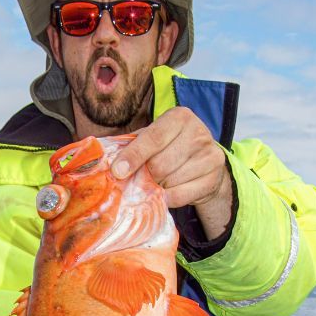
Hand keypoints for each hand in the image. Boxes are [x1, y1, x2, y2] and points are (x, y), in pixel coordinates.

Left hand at [111, 107, 232, 239]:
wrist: (205, 165)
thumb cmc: (169, 149)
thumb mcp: (151, 139)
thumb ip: (130, 145)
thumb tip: (102, 160)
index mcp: (179, 117)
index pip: (153, 138)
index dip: (133, 156)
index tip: (118, 172)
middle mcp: (198, 132)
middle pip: (160, 164)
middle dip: (147, 175)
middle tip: (145, 177)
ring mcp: (209, 155)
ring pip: (170, 181)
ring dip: (158, 187)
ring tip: (159, 182)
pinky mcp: (214, 177)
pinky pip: (181, 195)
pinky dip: (168, 198)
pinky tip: (168, 192)